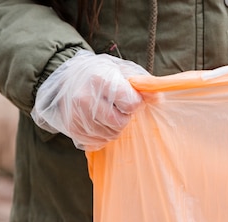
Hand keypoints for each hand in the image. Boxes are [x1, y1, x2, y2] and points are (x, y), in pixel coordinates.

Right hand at [31, 50, 148, 150]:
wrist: (69, 78)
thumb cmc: (101, 74)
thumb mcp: (122, 71)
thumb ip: (142, 84)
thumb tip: (158, 99)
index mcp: (100, 79)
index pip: (131, 103)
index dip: (135, 103)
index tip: (128, 98)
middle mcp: (84, 98)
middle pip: (119, 122)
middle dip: (125, 118)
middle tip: (119, 109)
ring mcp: (75, 115)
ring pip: (108, 135)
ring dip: (114, 129)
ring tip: (109, 116)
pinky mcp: (71, 128)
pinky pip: (96, 142)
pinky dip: (102, 137)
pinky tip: (100, 125)